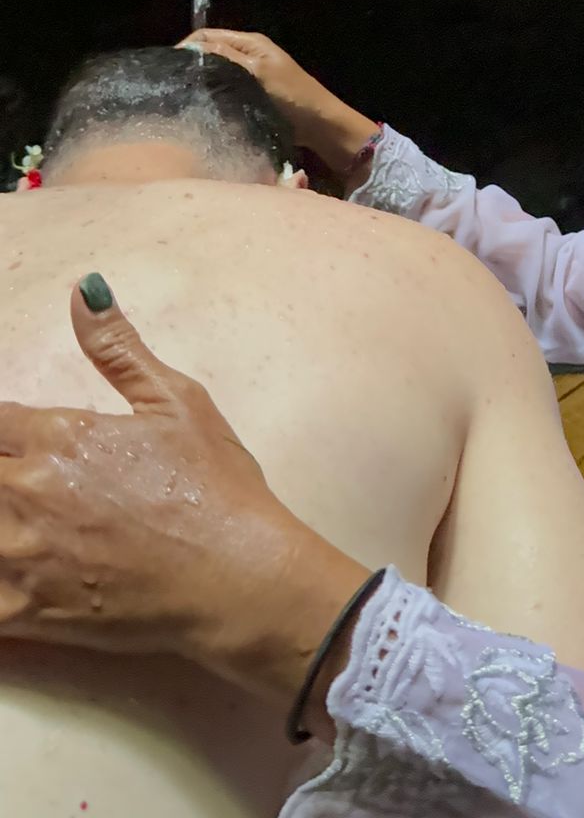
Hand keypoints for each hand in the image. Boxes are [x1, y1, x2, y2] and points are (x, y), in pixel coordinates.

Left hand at [0, 277, 369, 727]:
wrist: (239, 579)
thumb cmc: (216, 489)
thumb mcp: (178, 402)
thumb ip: (119, 348)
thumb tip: (83, 291)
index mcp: (59, 437)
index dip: (1, 424)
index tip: (12, 433)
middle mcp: (28, 492)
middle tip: (24, 475)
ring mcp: (23, 557)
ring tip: (16, 517)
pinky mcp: (29, 613)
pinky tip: (9, 568)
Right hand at [178, 29, 378, 179]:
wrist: (320, 125)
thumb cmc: (292, 96)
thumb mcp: (257, 73)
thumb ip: (226, 58)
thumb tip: (192, 47)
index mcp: (250, 42)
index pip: (207, 36)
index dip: (187, 47)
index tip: (169, 67)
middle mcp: (248, 54)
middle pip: (210, 52)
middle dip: (192, 63)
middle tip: (174, 83)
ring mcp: (250, 74)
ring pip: (216, 72)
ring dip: (202, 80)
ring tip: (184, 95)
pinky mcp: (251, 94)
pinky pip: (226, 89)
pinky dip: (214, 93)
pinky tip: (203, 105)